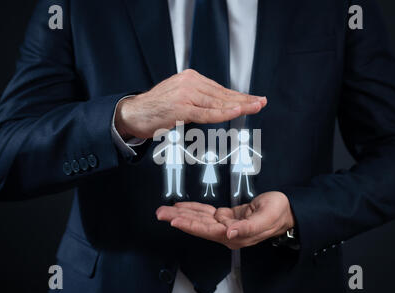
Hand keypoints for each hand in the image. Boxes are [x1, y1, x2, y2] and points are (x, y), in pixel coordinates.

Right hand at [114, 69, 266, 138]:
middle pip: (223, 94)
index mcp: (191, 78)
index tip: (253, 99)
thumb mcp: (180, 98)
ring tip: (255, 106)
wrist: (133, 113)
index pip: (220, 89)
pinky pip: (207, 113)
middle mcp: (190, 82)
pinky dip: (223, 113)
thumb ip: (199, 100)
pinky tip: (237, 111)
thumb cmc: (156, 108)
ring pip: (218, 102)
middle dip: (244, 99)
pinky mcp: (181, 108)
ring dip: (239, 105)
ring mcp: (185, 94)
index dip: (239, 95)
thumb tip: (219, 107)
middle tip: (261, 102)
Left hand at [156, 192, 294, 249]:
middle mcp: (227, 232)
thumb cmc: (279, 212)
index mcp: (235, 235)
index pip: (207, 230)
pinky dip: (194, 209)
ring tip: (165, 209)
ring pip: (199, 218)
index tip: (174, 220)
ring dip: (182, 213)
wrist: (286, 210)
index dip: (190, 225)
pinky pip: (206, 213)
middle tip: (160, 213)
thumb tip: (229, 234)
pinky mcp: (226, 217)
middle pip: (198, 225)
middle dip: (178, 219)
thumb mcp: (266, 217)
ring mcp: (225, 225)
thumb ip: (248, 227)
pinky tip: (183, 207)